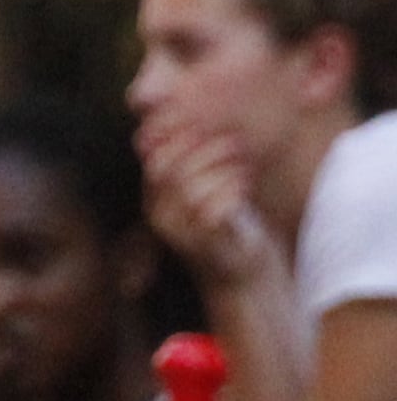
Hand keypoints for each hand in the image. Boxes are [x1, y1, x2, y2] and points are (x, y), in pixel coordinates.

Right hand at [147, 114, 278, 289]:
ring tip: (245, 161)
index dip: (180, 137)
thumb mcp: (204, 191)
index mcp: (156, 198)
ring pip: (190, 189)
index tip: (211, 125)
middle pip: (169, 170)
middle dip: (203, 149)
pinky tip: (246, 183)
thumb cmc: (227, 225)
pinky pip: (213, 212)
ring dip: (221, 168)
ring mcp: (182, 234)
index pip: (154, 157)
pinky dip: (231, 191)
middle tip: (235, 141)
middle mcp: (161, 216)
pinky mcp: (209, 247)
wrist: (243, 278)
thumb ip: (194, 162)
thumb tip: (189, 122)